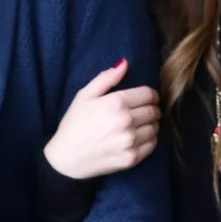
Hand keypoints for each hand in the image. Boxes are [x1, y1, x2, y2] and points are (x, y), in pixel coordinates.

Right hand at [43, 58, 160, 179]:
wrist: (65, 158)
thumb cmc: (74, 124)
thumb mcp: (84, 95)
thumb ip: (106, 78)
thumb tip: (124, 63)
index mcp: (116, 102)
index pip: (148, 94)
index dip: (151, 95)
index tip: (147, 98)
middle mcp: (126, 121)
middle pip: (154, 111)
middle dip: (152, 109)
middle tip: (144, 111)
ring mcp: (129, 141)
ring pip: (155, 128)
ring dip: (151, 124)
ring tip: (141, 125)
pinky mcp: (131, 158)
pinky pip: (152, 145)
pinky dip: (150, 140)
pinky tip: (139, 138)